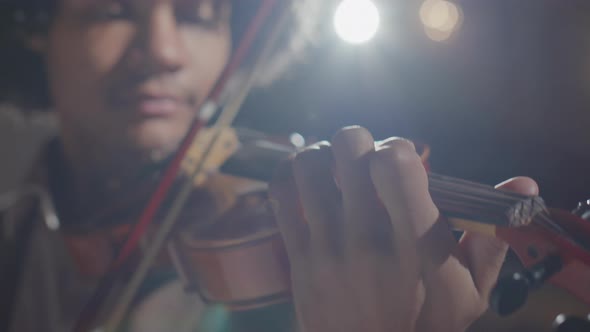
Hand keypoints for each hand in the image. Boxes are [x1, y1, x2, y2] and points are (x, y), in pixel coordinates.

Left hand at [269, 126, 537, 331]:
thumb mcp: (469, 292)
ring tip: (333, 166)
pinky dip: (288, 175)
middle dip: (359, 141)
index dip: (397, 147)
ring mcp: (326, 245)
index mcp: (414, 243)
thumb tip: (521, 182)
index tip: (401, 161)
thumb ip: (491, 236)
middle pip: (348, 150)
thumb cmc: (424, 327)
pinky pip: (281, 197)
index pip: (395, 165)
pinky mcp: (297, 255)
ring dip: (321, 154)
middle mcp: (366, 237)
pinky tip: (305, 178)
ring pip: (308, 166)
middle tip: (364, 159)